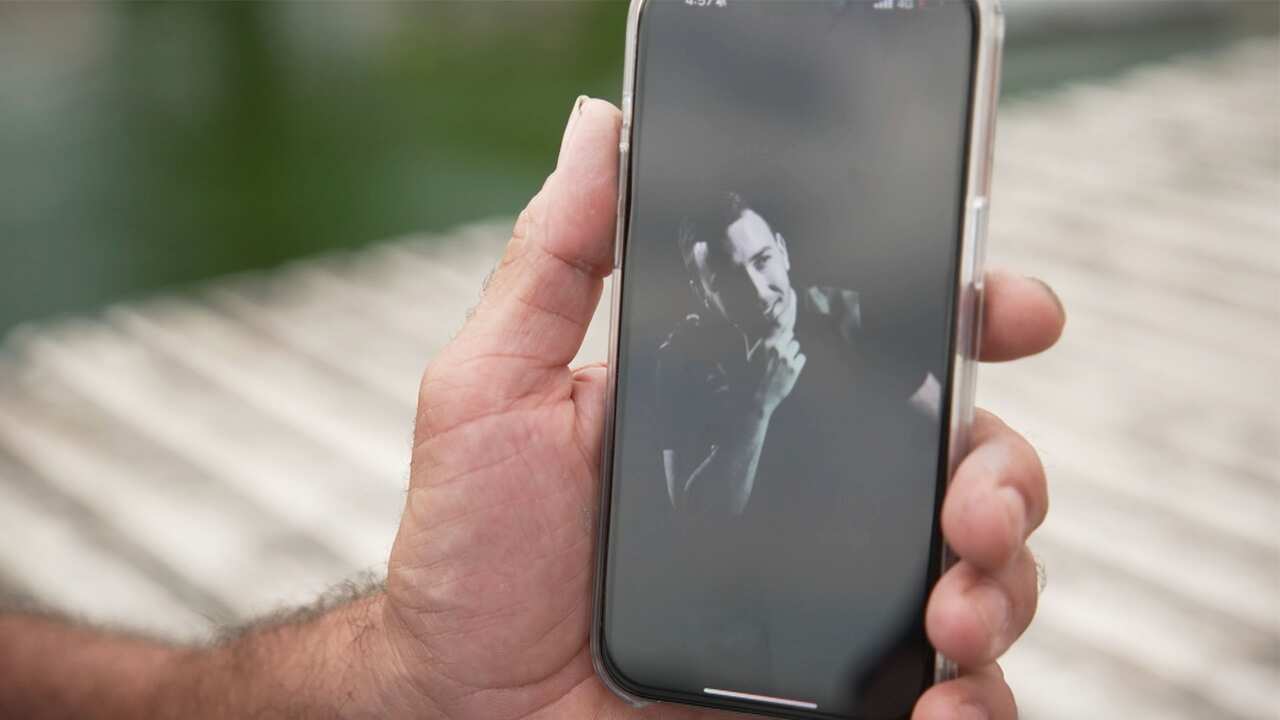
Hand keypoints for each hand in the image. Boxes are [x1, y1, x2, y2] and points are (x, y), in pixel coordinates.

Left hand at [380, 97, 1064, 719]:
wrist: (468, 703)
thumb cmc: (475, 554)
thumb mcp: (496, 391)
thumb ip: (552, 267)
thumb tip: (596, 130)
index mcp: (754, 414)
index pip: (889, 355)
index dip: (968, 321)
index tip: (1008, 310)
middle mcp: (815, 501)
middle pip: (968, 462)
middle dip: (1005, 472)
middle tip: (969, 504)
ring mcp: (837, 602)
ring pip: (987, 573)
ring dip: (1004, 583)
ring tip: (954, 610)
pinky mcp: (842, 696)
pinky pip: (955, 696)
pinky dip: (978, 702)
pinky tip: (944, 706)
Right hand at [747, 332, 805, 416]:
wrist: (759, 397)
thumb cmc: (754, 376)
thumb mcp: (753, 356)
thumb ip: (763, 342)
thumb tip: (771, 331)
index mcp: (764, 344)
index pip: (779, 326)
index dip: (783, 326)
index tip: (784, 324)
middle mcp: (776, 349)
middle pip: (790, 334)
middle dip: (787, 342)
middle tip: (782, 353)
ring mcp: (785, 358)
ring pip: (796, 345)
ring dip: (793, 352)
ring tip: (785, 362)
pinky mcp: (794, 369)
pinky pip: (802, 357)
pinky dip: (798, 363)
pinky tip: (790, 369)